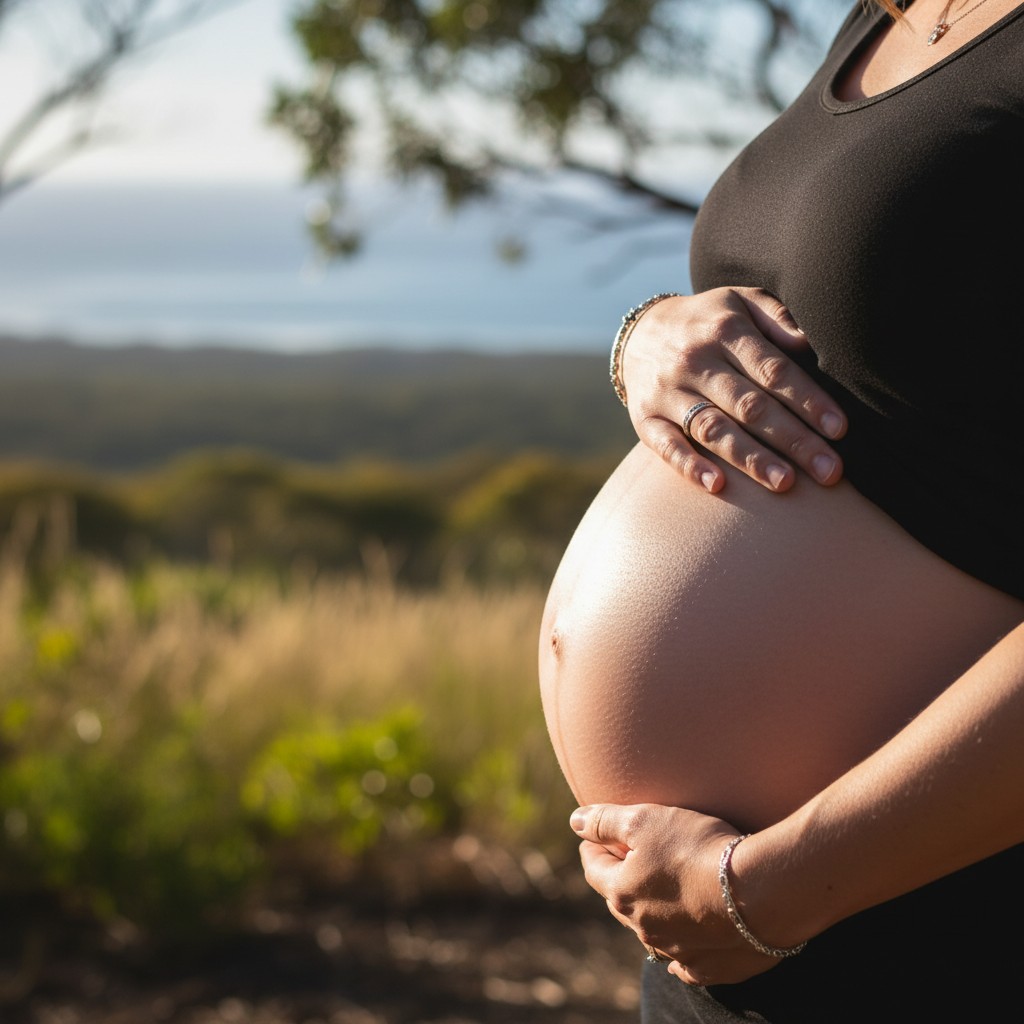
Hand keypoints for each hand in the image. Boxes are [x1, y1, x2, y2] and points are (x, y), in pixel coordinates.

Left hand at [571, 803, 785, 985]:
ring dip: (652, 910)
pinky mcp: (710, 968)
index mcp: (623, 894)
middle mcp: (643, 929)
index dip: (593, 846)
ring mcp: (677, 952)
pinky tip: (684, 941)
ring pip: (651, 930)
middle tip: (627, 858)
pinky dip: (680, 948)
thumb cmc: (698, 848)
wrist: (760, 891)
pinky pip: (685, 962)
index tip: (593, 836)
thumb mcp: (645, 819)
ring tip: (661, 891)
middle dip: (620, 878)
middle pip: (621, 900)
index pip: (594, 868)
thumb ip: (605, 820)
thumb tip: (575, 822)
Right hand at [620, 288, 846, 493]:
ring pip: (714, 429)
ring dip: (751, 459)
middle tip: (830, 471)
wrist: (640, 332)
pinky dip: (690, 465)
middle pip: (750, 406)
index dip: (808, 401)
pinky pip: (667, 446)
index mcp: (725, 330)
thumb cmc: (708, 322)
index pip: (774, 370)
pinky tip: (717, 485)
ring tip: (785, 483)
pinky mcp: (645, 419)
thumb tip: (813, 345)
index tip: (839, 430)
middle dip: (793, 440)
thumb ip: (779, 318)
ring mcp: (668, 393)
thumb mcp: (742, 301)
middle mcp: (695, 361)